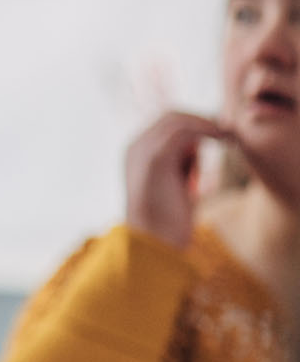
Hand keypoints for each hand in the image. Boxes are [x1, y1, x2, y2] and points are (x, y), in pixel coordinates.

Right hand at [124, 112, 231, 249]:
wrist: (154, 245)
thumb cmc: (167, 221)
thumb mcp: (173, 186)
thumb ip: (179, 166)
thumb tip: (195, 151)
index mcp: (136, 155)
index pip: (164, 125)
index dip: (193, 124)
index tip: (219, 134)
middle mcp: (134, 148)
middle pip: (169, 116)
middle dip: (200, 120)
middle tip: (227, 131)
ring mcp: (142, 151)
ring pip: (175, 118)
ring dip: (205, 123)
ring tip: (228, 135)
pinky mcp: (156, 158)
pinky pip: (181, 130)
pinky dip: (205, 129)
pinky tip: (223, 138)